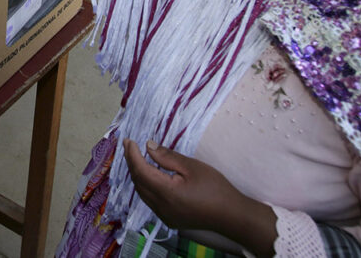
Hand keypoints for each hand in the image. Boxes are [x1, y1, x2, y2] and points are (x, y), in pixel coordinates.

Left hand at [124, 139, 276, 255]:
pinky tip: (150, 176)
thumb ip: (168, 157)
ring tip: (136, 158)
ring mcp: (164, 215)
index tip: (129, 141)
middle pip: (138, 182)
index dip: (132, 155)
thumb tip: (148, 146)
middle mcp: (161, 207)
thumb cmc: (215, 187)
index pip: (141, 171)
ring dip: (138, 175)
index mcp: (166, 192)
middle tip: (129, 146)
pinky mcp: (170, 219)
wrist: (230, 215)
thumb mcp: (192, 167)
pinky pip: (150, 201)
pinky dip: (146, 186)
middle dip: (132, 163)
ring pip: (142, 192)